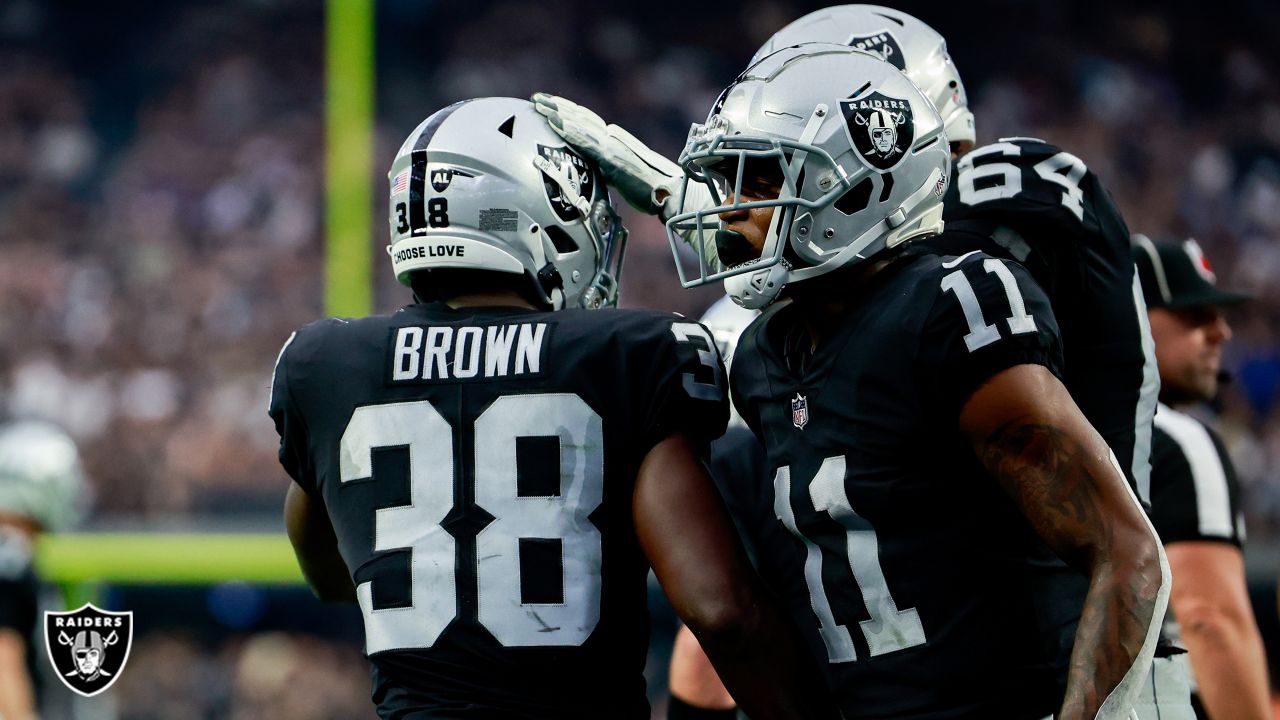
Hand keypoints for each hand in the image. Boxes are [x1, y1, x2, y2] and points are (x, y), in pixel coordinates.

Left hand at [531, 92, 679, 214]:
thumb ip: (606, 168)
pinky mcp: (612, 157)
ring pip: (580, 124)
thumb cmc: (648, 189)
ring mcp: (612, 145)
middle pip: (580, 117)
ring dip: (558, 113)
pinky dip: (570, 130)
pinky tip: (556, 123)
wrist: (669, 192)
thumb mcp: (620, 175)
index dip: (567, 111)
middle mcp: (612, 136)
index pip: (586, 121)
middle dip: (557, 106)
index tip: (550, 105)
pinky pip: (587, 141)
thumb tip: (592, 172)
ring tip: (540, 106)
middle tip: (537, 98)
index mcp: (614, 139)